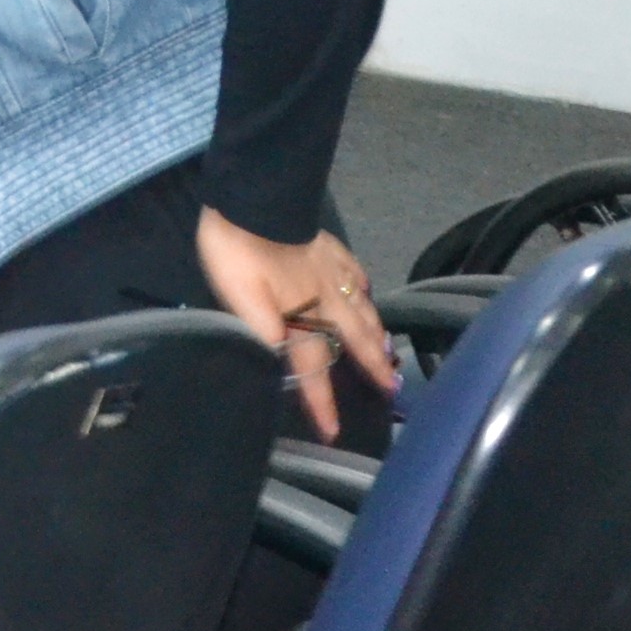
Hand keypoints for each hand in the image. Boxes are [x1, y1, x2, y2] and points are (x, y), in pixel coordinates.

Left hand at [199, 211, 396, 442]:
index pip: (312, 369)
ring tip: (389, 354)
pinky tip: (367, 292)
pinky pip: (356, 274)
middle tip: (390, 391)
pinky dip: (365, 290)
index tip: (333, 431)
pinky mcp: (329, 247)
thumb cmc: (240, 251)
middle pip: (353, 341)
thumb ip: (261, 332)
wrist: (255, 199)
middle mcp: (326, 300)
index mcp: (301, 316)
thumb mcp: (239, 297)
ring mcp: (332, 272)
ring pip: (361, 311)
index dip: (320, 401)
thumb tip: (280, 365)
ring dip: (376, 335)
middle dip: (370, 369)